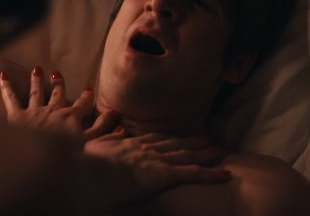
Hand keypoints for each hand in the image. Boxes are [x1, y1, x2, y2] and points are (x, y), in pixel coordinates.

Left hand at [0, 67, 118, 145]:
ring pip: (36, 92)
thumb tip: (117, 115)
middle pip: (57, 94)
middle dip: (58, 84)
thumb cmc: (65, 155)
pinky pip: (10, 98)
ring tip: (37, 69)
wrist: (38, 158)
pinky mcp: (16, 115)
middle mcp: (53, 110)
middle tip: (57, 73)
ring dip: (36, 80)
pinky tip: (2, 74)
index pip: (82, 104)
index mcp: (71, 117)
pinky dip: (6, 86)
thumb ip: (102, 129)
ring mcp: (34, 111)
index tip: (89, 88)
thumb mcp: (89, 143)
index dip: (86, 96)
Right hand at [82, 131, 230, 206]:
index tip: (178, 134)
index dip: (168, 136)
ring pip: (186, 155)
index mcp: (128, 144)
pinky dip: (211, 173)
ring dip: (204, 153)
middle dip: (190, 141)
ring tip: (218, 150)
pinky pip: (193, 174)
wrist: (88, 171)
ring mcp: (156, 159)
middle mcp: (146, 148)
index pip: (153, 139)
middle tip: (206, 138)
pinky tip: (226, 173)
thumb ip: (98, 141)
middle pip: (173, 143)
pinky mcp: (164, 174)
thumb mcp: (88, 149)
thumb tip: (96, 140)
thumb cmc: (83, 164)